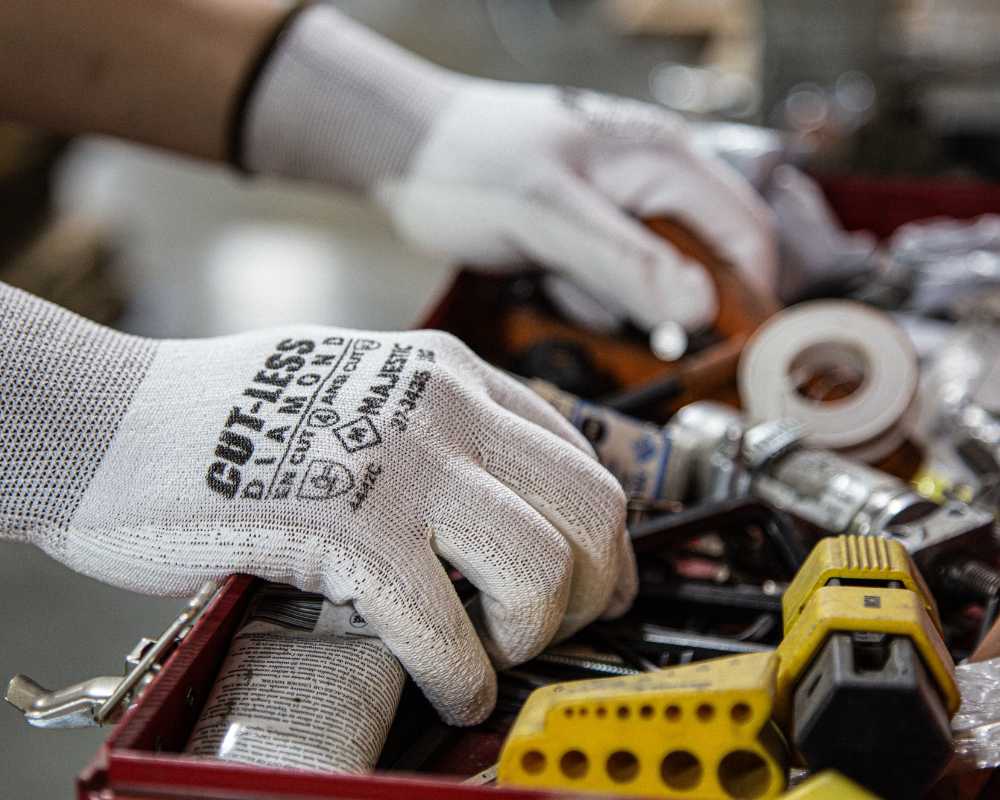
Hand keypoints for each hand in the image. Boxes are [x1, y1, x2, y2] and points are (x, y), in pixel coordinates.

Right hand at [1, 284, 635, 725]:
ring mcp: (397, 459)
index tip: (595, 587)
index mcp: (450, 374)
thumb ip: (440, 436)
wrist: (112, 420)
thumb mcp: (362, 396)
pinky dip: (459, 676)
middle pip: (589, 509)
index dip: (604, 540)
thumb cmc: (227, 421)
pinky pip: (445, 624)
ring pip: (541, 566)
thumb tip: (511, 512)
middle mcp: (441, 405)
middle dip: (589, 590)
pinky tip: (443, 685)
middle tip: (546, 631)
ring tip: (486, 654)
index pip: (582, 456)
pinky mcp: (345, 523)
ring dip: (530, 634)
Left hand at [242, 6, 775, 332]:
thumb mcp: (547, 215)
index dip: (747, 303)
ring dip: (610, 304)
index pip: (744, 236)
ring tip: (554, 277)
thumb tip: (698, 311)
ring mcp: (623, 210)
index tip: (727, 362)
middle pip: (703, 267)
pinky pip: (612, 287)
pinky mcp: (593, 236)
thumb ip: (623, 262)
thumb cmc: (468, 164)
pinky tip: (542, 276)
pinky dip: (584, 297)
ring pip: (653, 287)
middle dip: (660, 308)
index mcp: (663, 159)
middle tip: (604, 313)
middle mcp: (655, 181)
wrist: (406, 152)